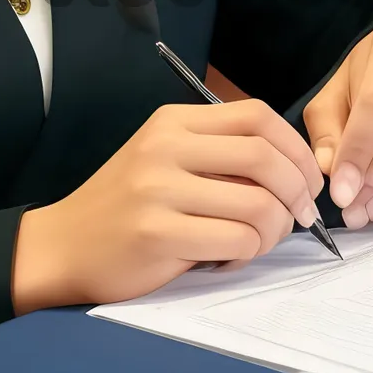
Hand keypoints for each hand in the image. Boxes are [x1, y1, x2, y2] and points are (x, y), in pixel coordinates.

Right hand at [11, 98, 324, 310]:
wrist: (64, 243)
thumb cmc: (127, 203)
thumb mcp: (167, 156)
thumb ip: (218, 152)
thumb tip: (292, 167)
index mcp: (174, 121)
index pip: (257, 115)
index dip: (296, 146)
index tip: (308, 178)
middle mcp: (166, 146)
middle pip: (264, 155)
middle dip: (298, 190)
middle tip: (300, 217)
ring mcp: (159, 188)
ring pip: (258, 204)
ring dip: (274, 230)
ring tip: (256, 241)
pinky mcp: (157, 233)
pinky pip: (236, 241)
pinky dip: (247, 254)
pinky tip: (227, 257)